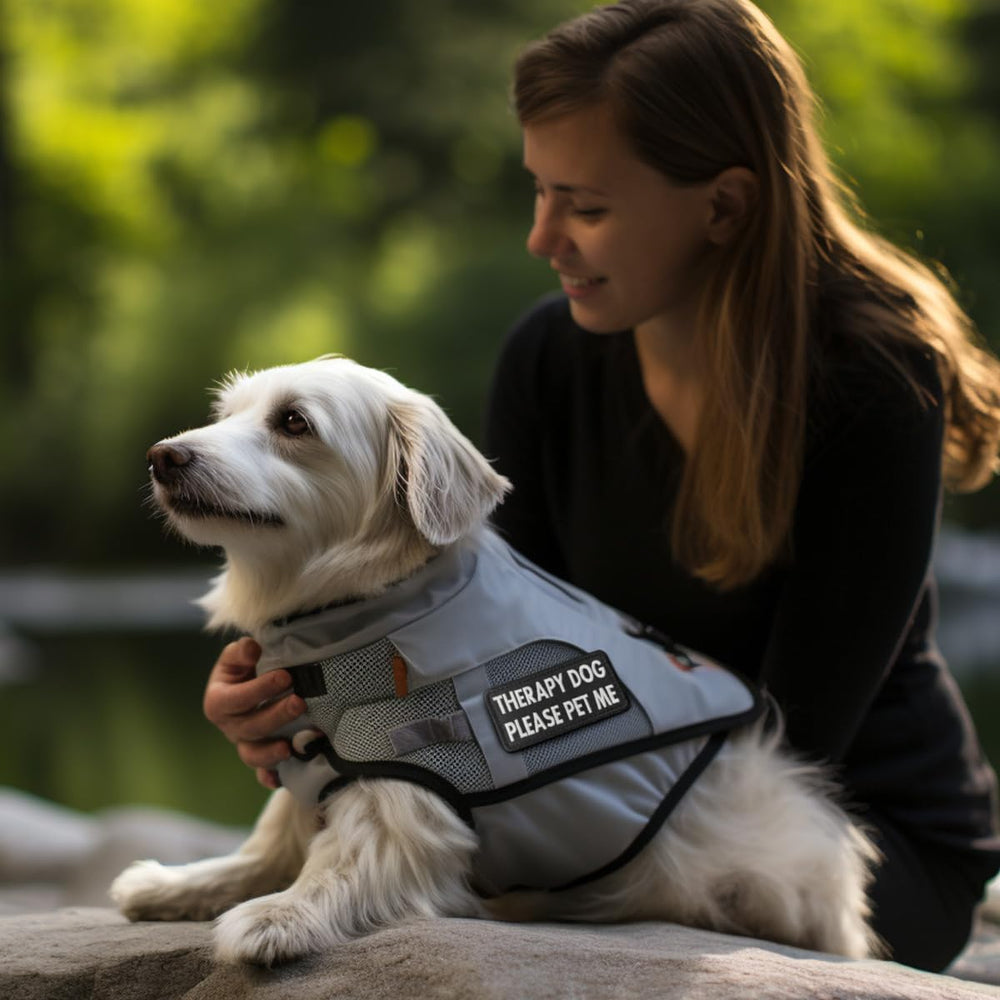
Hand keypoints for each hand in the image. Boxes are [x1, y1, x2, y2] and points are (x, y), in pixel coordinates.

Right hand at [203, 637, 306, 789]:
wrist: (253, 683)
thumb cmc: (246, 668)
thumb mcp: (238, 656)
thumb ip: (241, 652)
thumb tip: (252, 649)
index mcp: (218, 701)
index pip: (236, 699)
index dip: (259, 689)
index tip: (285, 676)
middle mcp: (230, 726)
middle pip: (250, 727)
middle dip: (276, 716)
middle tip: (299, 702)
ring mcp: (244, 744)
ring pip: (253, 755)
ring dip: (271, 753)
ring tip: (290, 746)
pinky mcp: (260, 756)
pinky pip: (262, 772)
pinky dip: (269, 778)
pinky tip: (281, 779)